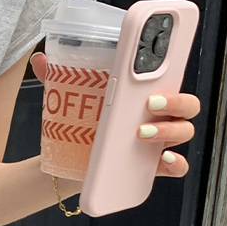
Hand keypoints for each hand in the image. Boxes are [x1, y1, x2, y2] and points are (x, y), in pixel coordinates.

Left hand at [29, 51, 199, 178]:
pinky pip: (177, 166)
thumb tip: (40, 59)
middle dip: (176, 101)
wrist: (67, 161)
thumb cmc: (80, 122)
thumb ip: (58, 76)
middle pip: (186, 104)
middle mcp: (157, 116)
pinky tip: (164, 158)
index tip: (164, 59)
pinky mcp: (151, 166)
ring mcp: (157, 141)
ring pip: (183, 131)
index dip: (176, 64)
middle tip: (150, 103)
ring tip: (140, 133)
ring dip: (169, 130)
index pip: (171, 76)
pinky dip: (176, 162)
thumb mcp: (73, 97)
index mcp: (143, 94)